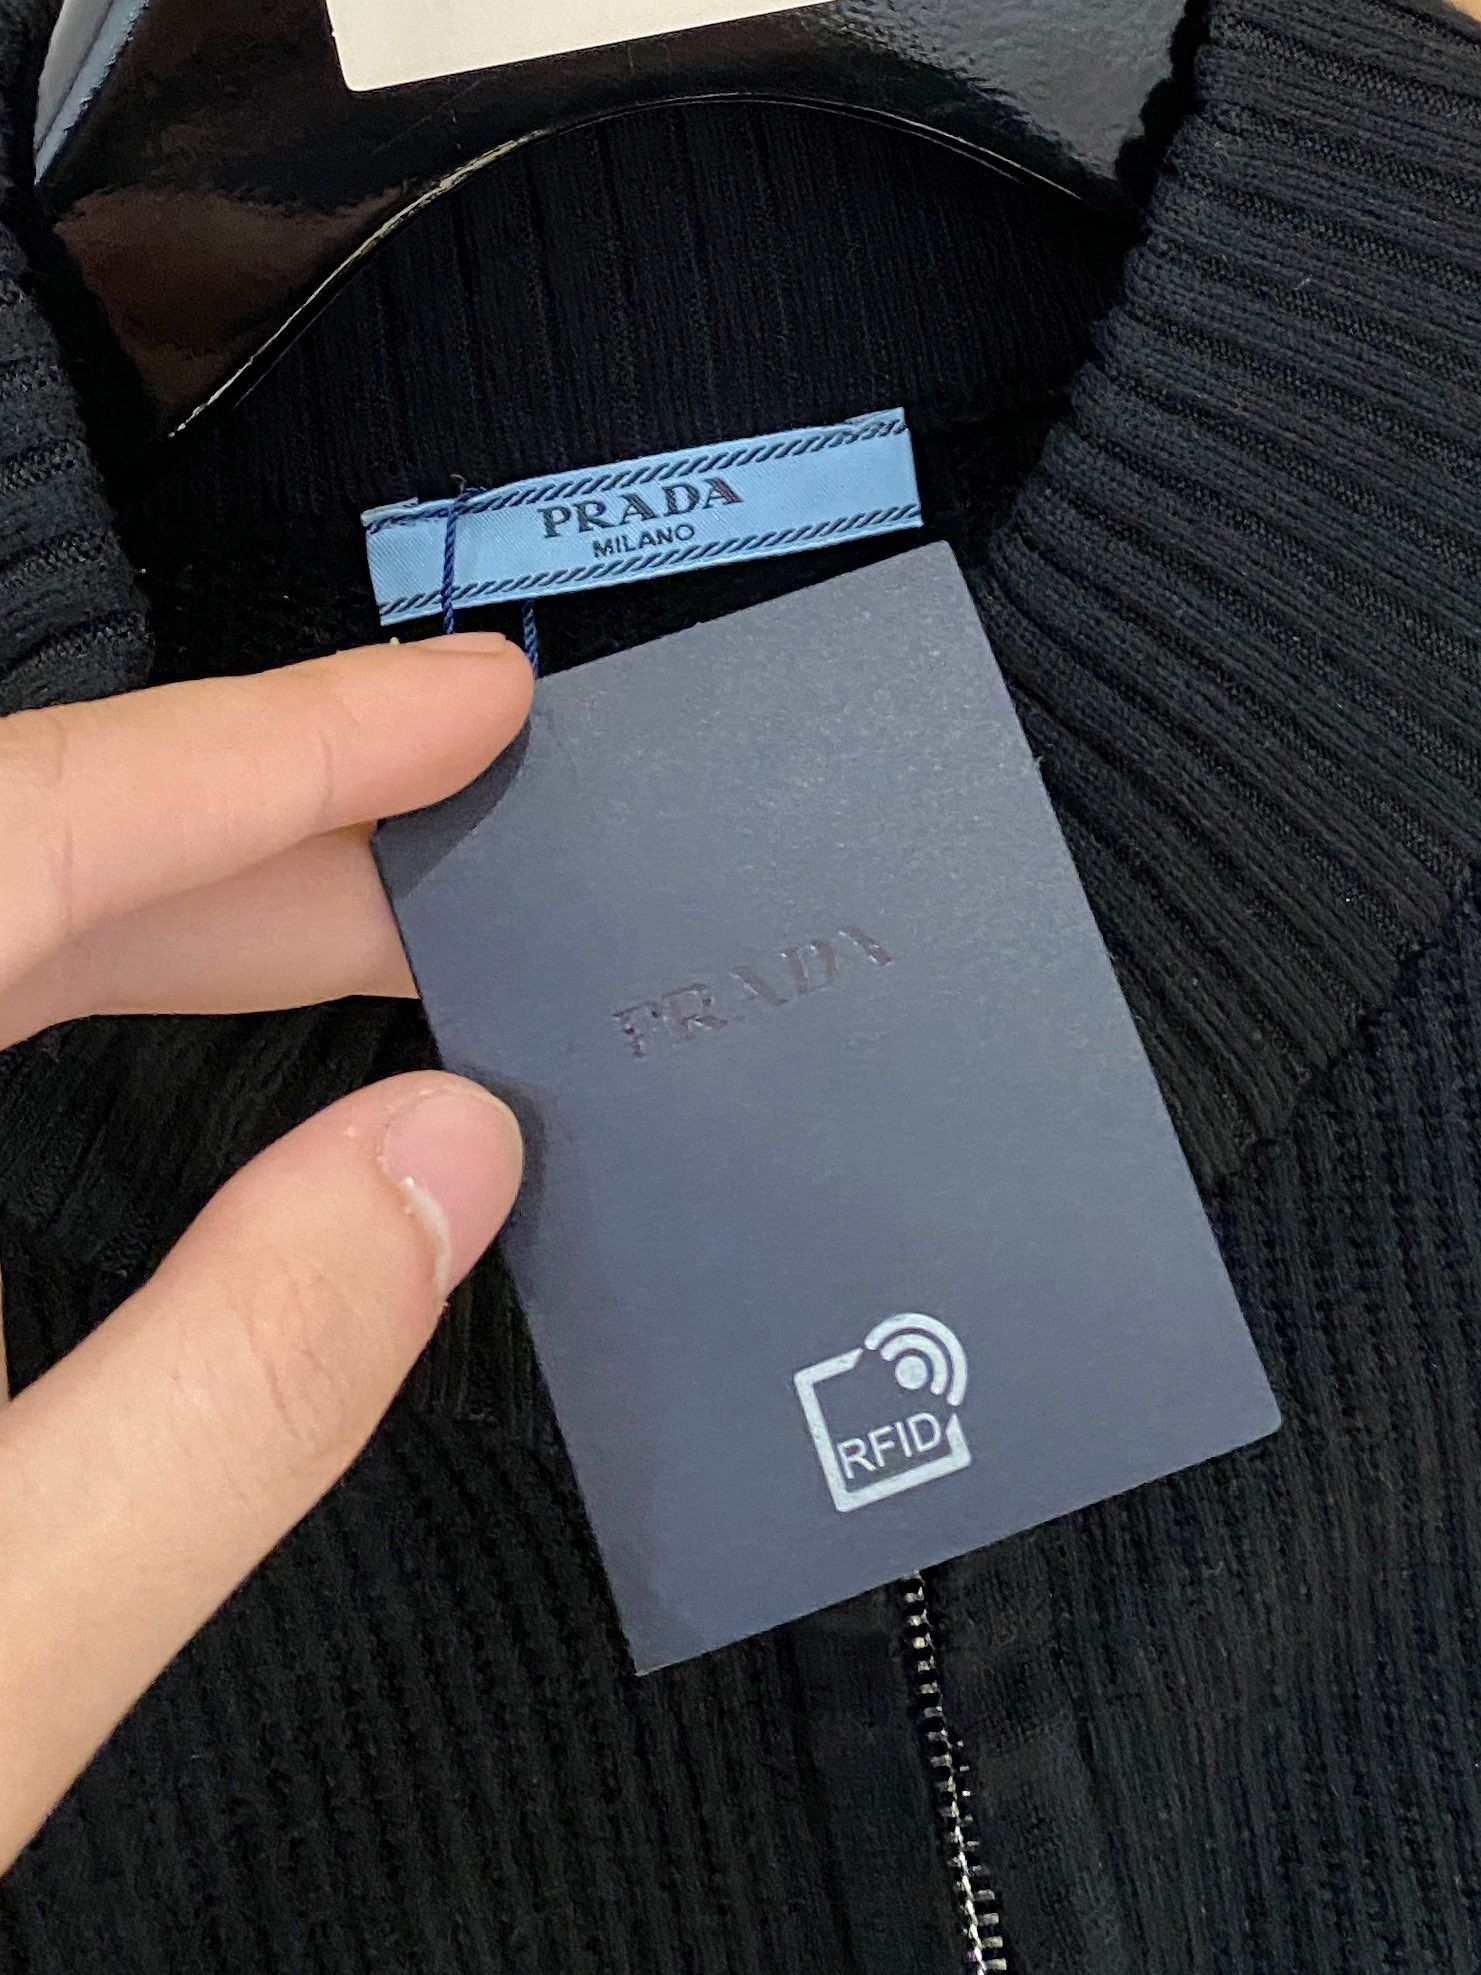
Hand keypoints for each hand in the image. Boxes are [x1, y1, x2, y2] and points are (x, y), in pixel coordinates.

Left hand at [0, 633, 532, 1870]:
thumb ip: (237, 1390)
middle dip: (268, 847)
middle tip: (480, 871)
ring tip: (387, 948)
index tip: (466, 703)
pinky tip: (194, 1025)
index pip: (28, 833)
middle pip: (6, 858)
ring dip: (184, 919)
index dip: (276, 744)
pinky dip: (87, 989)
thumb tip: (447, 1161)